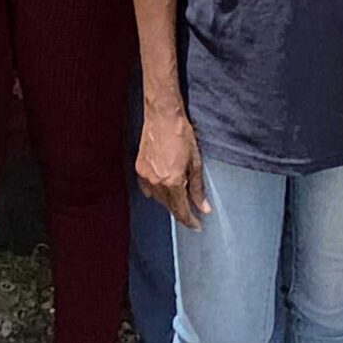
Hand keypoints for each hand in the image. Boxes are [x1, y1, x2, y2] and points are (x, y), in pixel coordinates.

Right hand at [136, 106, 210, 229]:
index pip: (181, 210)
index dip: (190, 221)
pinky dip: (157, 192)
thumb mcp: (196, 163)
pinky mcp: (139, 169)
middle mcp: (156, 182)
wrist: (163, 117)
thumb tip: (204, 208)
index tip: (197, 226)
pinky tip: (164, 187)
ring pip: (158, 199)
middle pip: (169, 207)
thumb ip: (198, 188)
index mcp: (172, 182)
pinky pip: (148, 189)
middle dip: (181, 211)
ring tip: (180, 196)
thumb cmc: (182, 135)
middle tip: (192, 213)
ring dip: (169, 201)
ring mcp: (145, 176)